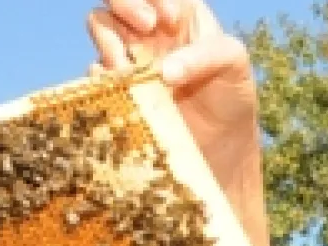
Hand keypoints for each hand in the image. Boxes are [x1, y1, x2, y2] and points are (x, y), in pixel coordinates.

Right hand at [88, 0, 272, 245]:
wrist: (218, 149)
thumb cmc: (230, 98)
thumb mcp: (233, 66)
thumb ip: (205, 55)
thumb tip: (162, 70)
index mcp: (178, 14)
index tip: (171, 20)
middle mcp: (148, 30)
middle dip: (125, 2)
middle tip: (146, 26)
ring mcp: (128, 56)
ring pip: (100, 26)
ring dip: (110, 41)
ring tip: (131, 69)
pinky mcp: (115, 87)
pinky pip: (94, 72)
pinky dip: (103, 79)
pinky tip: (126, 95)